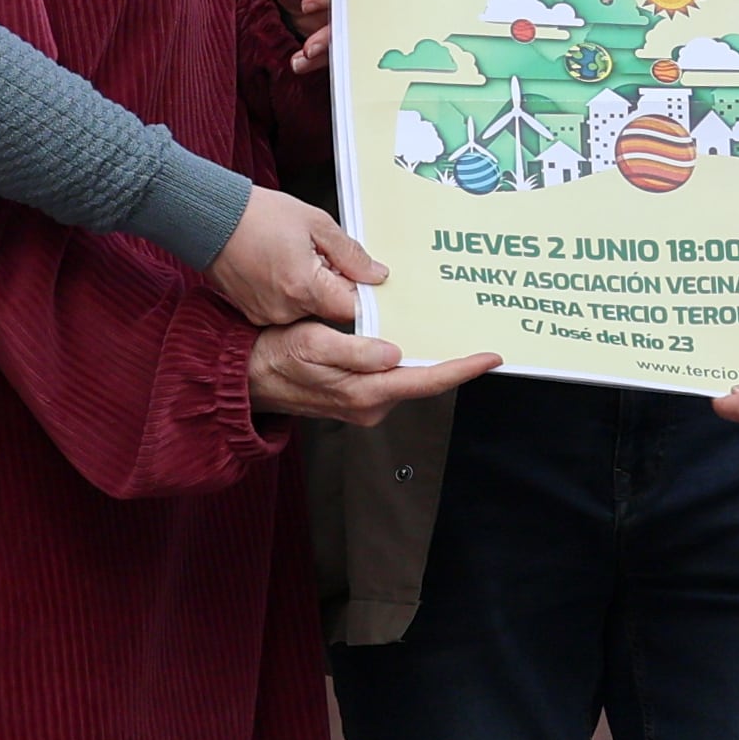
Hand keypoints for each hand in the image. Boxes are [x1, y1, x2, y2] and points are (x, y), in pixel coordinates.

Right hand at [209, 190, 382, 328]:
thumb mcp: (315, 222)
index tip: (366, 279)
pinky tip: (280, 266)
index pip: (353, 309)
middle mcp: (286, 310)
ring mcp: (267, 315)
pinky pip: (285, 309)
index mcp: (305, 288)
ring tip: (295, 257)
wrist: (208, 217)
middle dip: (335, 286)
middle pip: (330, 311)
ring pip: (308, 310)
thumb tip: (376, 274)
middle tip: (323, 256)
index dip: (364, 294)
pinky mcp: (253, 313)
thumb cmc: (257, 215)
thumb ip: (350, 253)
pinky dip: (290, 291)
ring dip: (312, 289)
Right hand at [249, 321, 494, 425]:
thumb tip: (393, 354)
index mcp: (365, 392)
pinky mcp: (358, 395)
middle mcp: (371, 404)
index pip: (426, 380)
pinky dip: (406, 360)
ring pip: (408, 377)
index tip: (489, 357)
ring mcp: (365, 402)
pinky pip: (392, 376)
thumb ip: (353, 351)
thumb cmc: (276, 356)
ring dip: (429, 359)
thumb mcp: (311, 344)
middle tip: (481, 341)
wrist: (248, 377)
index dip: (461, 369)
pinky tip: (413, 340)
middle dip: (453, 361)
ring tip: (454, 336)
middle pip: (424, 380)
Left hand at [270, 0, 351, 75]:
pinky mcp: (341, 40)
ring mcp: (354, 20)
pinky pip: (334, 54)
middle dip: (344, 22)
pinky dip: (317, 60)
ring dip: (329, 45)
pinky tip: (301, 61)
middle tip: (325, 27)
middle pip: (366, 11)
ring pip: (350, 35)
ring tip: (309, 50)